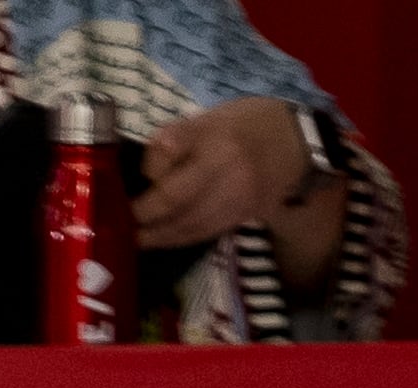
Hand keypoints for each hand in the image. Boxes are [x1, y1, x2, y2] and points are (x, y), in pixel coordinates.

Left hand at [135, 98, 312, 249]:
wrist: (298, 142)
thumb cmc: (245, 125)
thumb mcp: (212, 117)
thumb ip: (177, 139)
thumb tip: (144, 172)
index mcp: (212, 131)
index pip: (166, 148)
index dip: (148, 167)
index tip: (132, 178)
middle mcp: (225, 162)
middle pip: (173, 196)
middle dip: (142, 213)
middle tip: (119, 222)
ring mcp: (237, 191)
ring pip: (187, 221)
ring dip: (156, 234)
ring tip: (134, 239)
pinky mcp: (244, 213)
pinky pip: (205, 232)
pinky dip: (178, 238)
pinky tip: (160, 240)